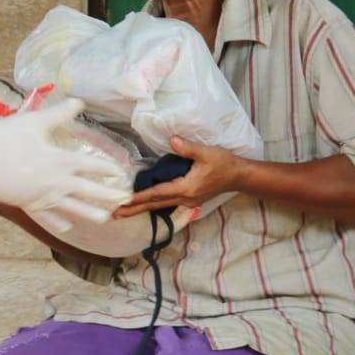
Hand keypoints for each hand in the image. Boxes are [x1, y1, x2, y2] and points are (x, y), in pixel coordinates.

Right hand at [0, 98, 129, 226]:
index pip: (91, 166)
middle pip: (88, 191)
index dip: (108, 169)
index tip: (123, 174)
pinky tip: (69, 228)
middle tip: (125, 201)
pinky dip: (60, 223)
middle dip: (108, 196)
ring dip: (91, 213)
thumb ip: (58, 113)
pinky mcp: (28, 206)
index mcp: (60, 161)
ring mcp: (42, 198)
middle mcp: (57, 183)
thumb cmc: (4, 139)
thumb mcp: (32, 121)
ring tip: (105, 218)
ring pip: (73, 209)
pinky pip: (48, 218)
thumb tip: (79, 101)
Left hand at [112, 136, 247, 218]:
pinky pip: (167, 203)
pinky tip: (144, 204)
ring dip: (142, 208)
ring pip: (160, 205)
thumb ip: (187, 148)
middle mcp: (185, 198)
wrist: (238, 175)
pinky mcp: (189, 198)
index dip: (141, 197)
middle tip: (115, 214)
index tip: (126, 201)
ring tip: (124, 211)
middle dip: (135, 209)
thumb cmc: (223, 163)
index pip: (159, 193)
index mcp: (186, 188)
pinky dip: (153, 204)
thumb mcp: (206, 152)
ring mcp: (187, 201)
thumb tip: (171, 141)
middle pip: (155, 204)